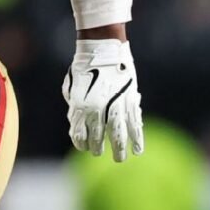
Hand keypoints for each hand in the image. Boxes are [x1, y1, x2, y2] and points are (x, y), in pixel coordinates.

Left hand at [61, 39, 144, 161]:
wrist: (102, 50)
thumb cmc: (83, 68)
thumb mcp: (71, 88)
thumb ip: (74, 106)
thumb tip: (76, 123)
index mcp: (80, 107)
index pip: (79, 135)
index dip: (81, 144)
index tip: (84, 147)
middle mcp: (96, 111)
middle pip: (97, 139)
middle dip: (98, 148)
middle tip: (99, 152)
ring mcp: (114, 107)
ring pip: (118, 136)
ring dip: (119, 150)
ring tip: (119, 159)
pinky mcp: (129, 102)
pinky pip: (134, 125)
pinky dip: (137, 139)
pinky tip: (137, 150)